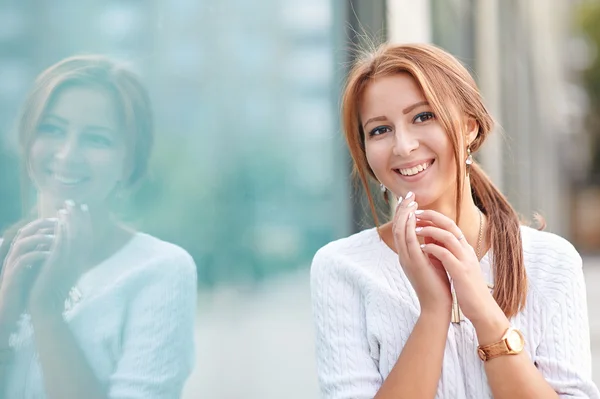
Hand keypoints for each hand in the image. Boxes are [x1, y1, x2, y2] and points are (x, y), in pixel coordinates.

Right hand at [0, 218, 56, 315]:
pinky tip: (50, 255)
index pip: (31, 229)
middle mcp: (15, 255)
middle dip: (42, 225)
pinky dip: (37, 255)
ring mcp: (12, 264)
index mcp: (21, 252)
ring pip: (22, 243)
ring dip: (40, 238)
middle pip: (25, 231)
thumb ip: (42, 254)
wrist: (11, 310)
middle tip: (59, 223)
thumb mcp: (36, 267)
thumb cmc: (26, 288)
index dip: (46, 222)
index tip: (62, 219)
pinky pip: (22, 260)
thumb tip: (59, 241)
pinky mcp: (13, 276)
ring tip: (57, 238)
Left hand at [30, 200, 92, 313]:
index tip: (83, 209)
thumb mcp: (59, 272)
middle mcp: (77, 261)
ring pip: (74, 237)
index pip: (85, 238)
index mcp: (79, 262)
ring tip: (65, 207)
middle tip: (75, 202)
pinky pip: (62, 244)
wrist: (45, 308)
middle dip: (79, 217)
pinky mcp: (58, 264)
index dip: (85, 222)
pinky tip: (59, 221)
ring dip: (70, 220)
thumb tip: (59, 244)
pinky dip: (62, 231)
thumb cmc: (48, 292)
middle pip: (83, 234)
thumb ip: (62, 258)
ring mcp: (69, 263)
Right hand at [392, 193, 451, 316]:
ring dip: (404, 214)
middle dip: (402, 209)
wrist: (437, 305)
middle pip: (397, 227)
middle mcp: (404, 255)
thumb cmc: (438, 285)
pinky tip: (413, 215)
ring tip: (410, 200)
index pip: (402, 230)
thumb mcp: (434, 260)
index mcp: (407, 255)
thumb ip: (430, 246)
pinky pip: (408, 240)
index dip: (404, 214)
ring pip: (400, 231)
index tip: (410, 200)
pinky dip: (409, 226)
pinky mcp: (414, 262)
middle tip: (407, 195)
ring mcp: (407, 259)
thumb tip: (433, 233)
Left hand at [415, 209, 503, 325]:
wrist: (481, 308)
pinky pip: (446, 254)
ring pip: (448, 237)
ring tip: (415, 229)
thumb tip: (431, 238)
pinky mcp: (461, 272)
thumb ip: (447, 251)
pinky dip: (433, 249)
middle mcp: (466, 250)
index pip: (450, 225)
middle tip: (415, 213)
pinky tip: (422, 248)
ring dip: (430, 230)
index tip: (418, 213)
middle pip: (450, 225)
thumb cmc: (467, 287)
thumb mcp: (457, 265)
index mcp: (465, 248)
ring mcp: (465, 260)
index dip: (434, 216)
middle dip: (431, 216)